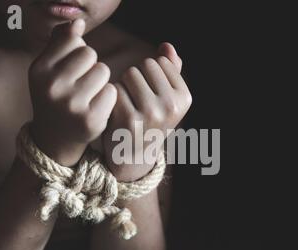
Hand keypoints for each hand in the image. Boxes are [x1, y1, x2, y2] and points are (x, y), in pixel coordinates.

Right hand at [29, 19, 116, 166]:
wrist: (55, 140)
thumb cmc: (56, 97)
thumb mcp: (49, 69)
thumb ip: (61, 42)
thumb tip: (77, 23)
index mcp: (39, 70)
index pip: (73, 40)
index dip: (77, 52)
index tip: (70, 70)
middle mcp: (52, 87)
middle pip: (90, 54)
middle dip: (90, 66)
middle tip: (81, 85)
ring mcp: (71, 105)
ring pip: (103, 71)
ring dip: (101, 81)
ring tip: (88, 96)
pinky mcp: (91, 120)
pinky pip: (112, 92)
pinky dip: (108, 98)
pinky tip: (96, 108)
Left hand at [103, 43, 192, 181]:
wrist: (133, 156)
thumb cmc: (149, 120)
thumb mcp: (167, 97)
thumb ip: (170, 69)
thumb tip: (166, 46)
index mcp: (184, 98)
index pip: (160, 61)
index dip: (149, 74)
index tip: (151, 94)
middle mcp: (171, 106)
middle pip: (144, 65)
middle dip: (136, 78)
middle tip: (137, 100)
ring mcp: (150, 114)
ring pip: (129, 74)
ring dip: (124, 86)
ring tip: (128, 104)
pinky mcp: (128, 120)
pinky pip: (115, 89)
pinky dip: (113, 98)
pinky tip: (117, 112)